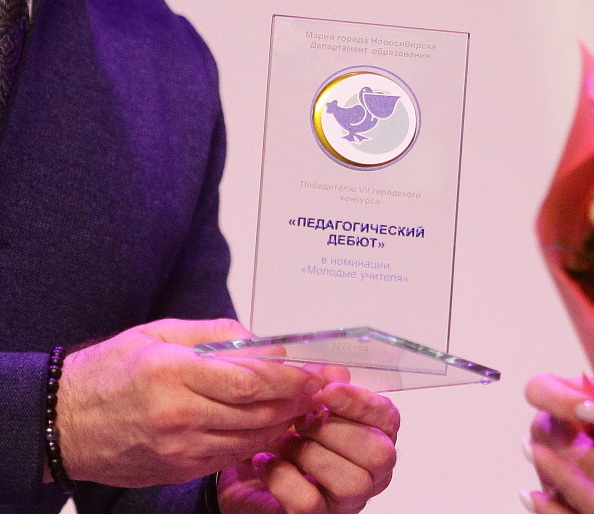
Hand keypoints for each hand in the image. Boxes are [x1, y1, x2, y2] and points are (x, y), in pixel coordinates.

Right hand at [56, 319, 323, 487]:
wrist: (62, 422)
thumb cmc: (107, 373)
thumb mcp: (157, 334)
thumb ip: (215, 334)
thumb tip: (263, 341)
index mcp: (173, 372)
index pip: (252, 379)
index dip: (294, 378)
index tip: (319, 372)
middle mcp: (178, 413)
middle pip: (259, 411)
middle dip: (299, 399)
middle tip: (324, 388)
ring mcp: (179, 446)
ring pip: (252, 437)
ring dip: (284, 422)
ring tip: (303, 405)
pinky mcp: (179, 468)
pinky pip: (232, 455)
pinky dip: (258, 441)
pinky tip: (270, 426)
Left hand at [217, 367, 399, 513]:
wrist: (241, 469)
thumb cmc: (277, 434)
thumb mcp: (294, 399)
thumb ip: (315, 382)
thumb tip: (334, 371)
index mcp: (373, 434)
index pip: (387, 418)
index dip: (361, 403)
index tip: (329, 391)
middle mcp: (370, 470)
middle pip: (380, 454)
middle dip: (335, 431)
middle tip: (302, 421)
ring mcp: (347, 499)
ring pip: (353, 482)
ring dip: (311, 456)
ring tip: (284, 443)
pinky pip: (309, 502)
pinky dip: (282, 479)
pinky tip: (266, 463)